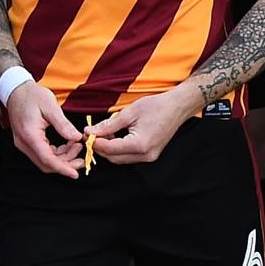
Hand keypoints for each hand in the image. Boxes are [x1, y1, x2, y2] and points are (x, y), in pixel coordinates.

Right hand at [5, 78, 83, 177]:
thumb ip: (63, 124)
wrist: (16, 90)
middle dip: (65, 164)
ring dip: (62, 157)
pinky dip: (57, 152)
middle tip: (82, 158)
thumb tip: (76, 138)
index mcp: (30, 135)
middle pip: (46, 163)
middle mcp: (24, 143)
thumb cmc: (32, 95)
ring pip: (45, 160)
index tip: (75, 174)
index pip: (47, 159)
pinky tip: (67, 144)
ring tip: (77, 146)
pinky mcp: (27, 142)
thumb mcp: (50, 106)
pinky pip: (43, 153)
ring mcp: (24, 143)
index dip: (62, 168)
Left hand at [87, 83, 202, 164]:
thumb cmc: (156, 106)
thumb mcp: (129, 112)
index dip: (95, 142)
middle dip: (100, 148)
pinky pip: (129, 157)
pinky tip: (116, 137)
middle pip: (114, 158)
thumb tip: (91, 132)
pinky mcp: (150, 155)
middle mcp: (145, 155)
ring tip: (104, 133)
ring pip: (120, 159)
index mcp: (140, 144)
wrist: (177, 107)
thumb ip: (108, 125)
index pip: (110, 149)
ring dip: (109, 149)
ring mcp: (149, 157)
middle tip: (92, 134)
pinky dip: (119, 149)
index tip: (86, 134)